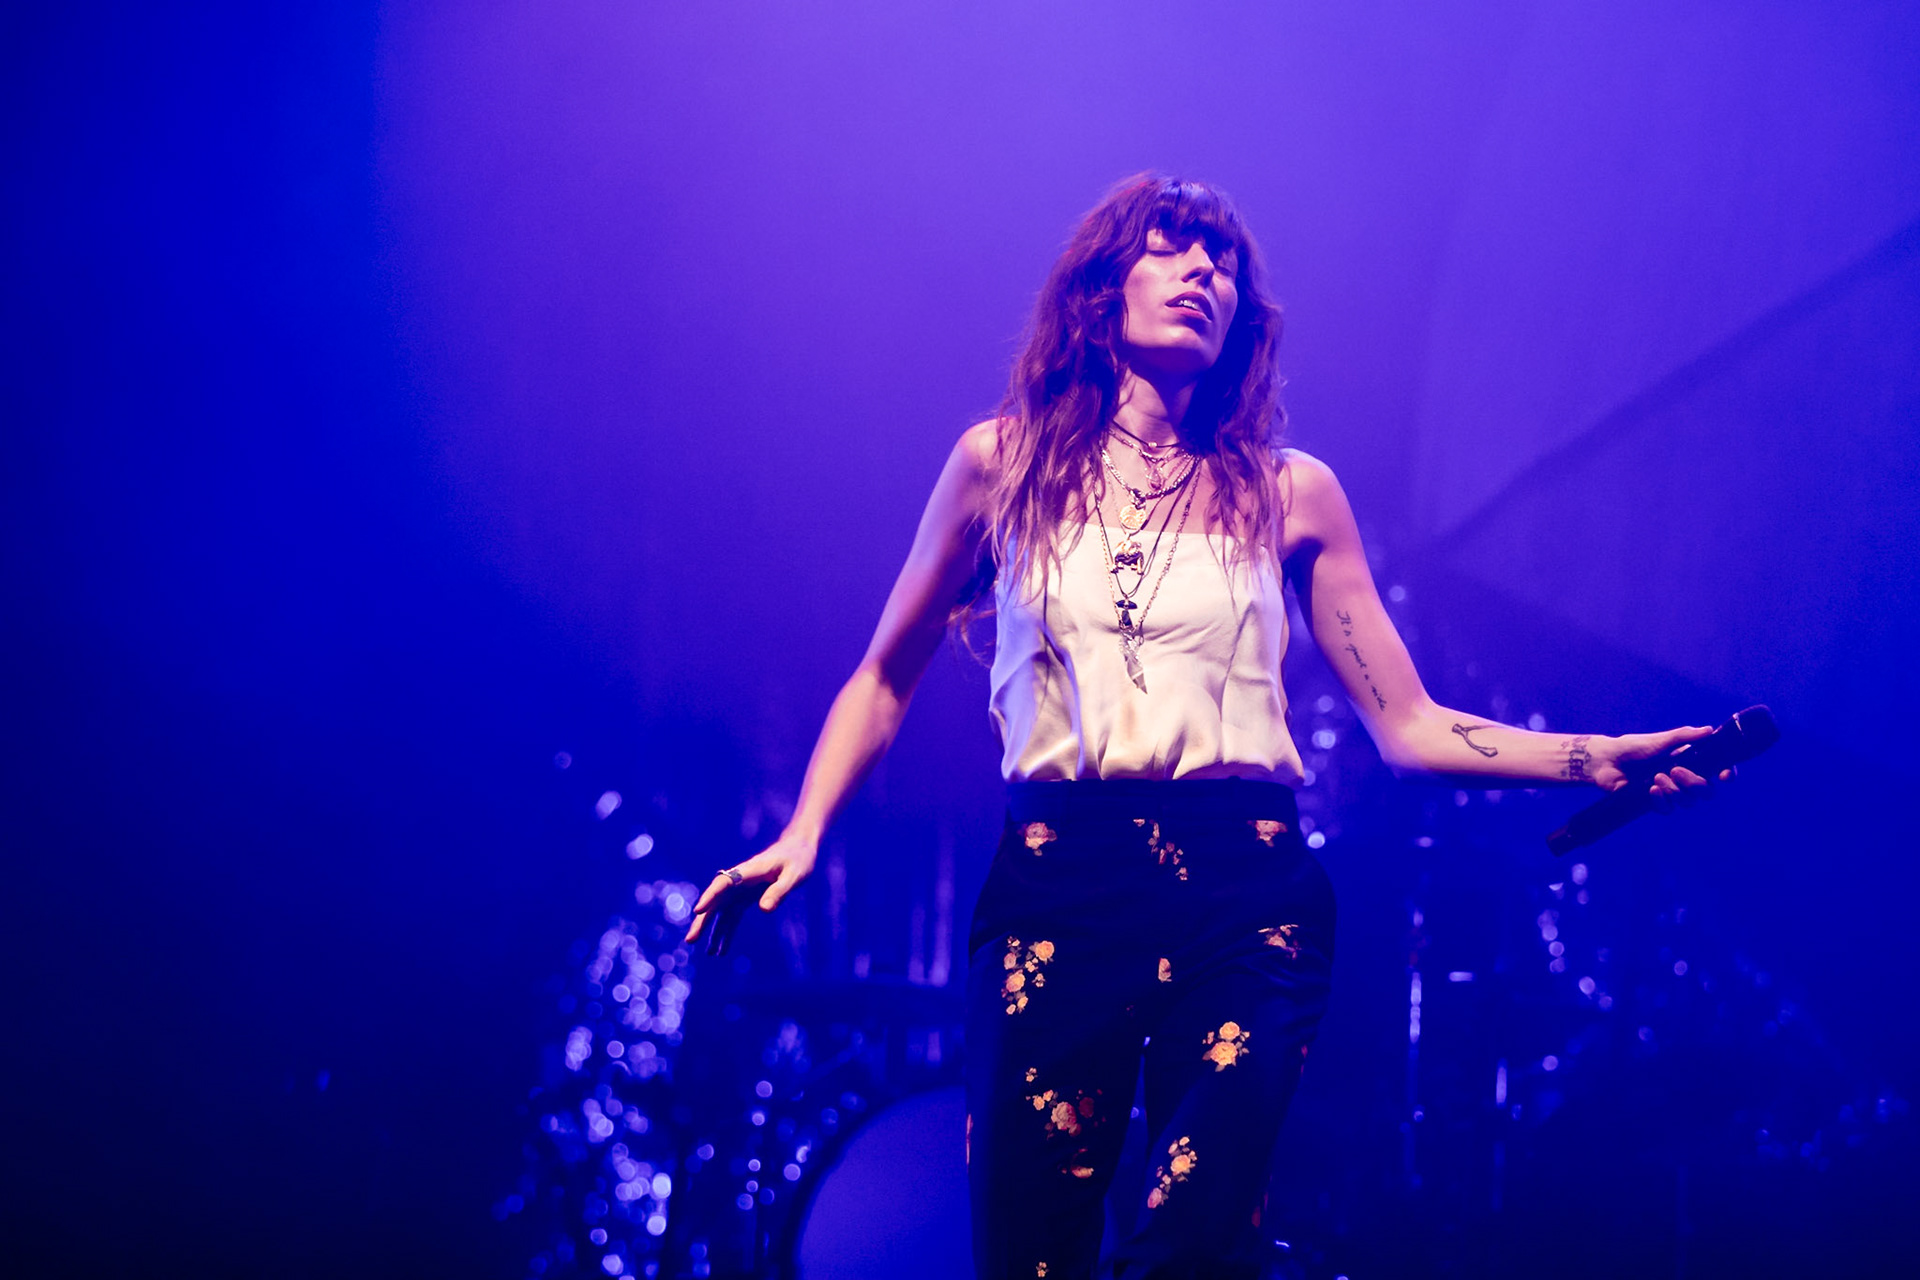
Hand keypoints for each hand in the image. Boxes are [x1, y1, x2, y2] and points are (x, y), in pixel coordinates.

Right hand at [683, 829, 817, 954]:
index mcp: (748, 871)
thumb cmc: (797, 859)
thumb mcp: (794, 875)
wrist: (798, 849)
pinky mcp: (746, 898)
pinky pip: (732, 916)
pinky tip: (722, 950)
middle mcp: (739, 881)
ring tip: (710, 954)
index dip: (710, 896)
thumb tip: (764, 910)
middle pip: (716, 901)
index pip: (724, 883)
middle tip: (690, 940)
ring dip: (714, 931)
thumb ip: (779, 891)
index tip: (698, 911)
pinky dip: (727, 932)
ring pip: (721, 912)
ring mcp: (741, 890)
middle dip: (703, 920)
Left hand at [1595, 725, 1735, 809]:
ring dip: (1675, 791)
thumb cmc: (1634, 747)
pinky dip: (1662, 800)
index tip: (1723, 776)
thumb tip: (1709, 730)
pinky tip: (1651, 790)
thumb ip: (1684, 736)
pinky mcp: (1656, 803)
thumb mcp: (1660, 740)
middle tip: (1675, 771)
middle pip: (1707, 791)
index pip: (1717, 769)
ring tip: (1655, 777)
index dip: (1727, 774)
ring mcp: (1671, 791)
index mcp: (1690, 760)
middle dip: (1695, 784)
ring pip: (1689, 802)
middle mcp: (1684, 777)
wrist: (1607, 761)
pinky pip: (1669, 810)